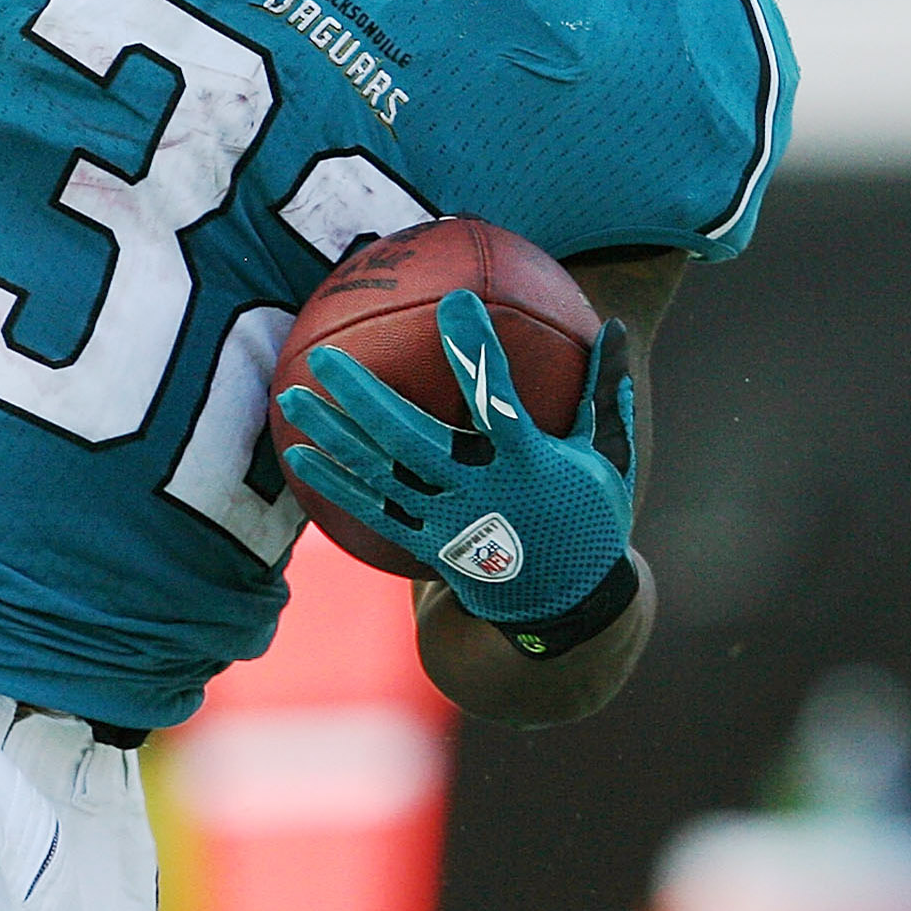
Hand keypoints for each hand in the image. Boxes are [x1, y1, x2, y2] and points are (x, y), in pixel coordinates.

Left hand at [278, 290, 639, 652]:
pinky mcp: (426, 544)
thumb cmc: (587, 518)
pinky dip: (334, 483)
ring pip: (380, 475)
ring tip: (292, 395)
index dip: (476, 352)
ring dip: (333, 435)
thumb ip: (604, 393)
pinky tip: (298, 453)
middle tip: (325, 355)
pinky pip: (371, 511)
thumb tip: (618, 325)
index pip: (498, 400)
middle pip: (412, 440)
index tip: (453, 302)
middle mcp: (481, 494)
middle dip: (365, 398)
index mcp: (529, 465)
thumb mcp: (607, 458)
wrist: (564, 608)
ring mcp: (448, 523)